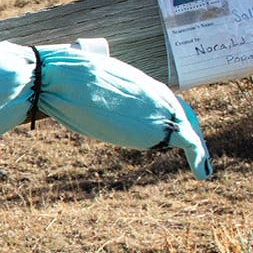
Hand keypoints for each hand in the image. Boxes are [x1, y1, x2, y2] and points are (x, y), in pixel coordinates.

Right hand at [41, 49, 212, 179]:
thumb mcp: (73, 85)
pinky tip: (202, 173)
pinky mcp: (160, 125)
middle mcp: (151, 90)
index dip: (165, 114)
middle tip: (195, 147)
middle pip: (177, 111)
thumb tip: (50, 95)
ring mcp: (158, 106)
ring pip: (186, 127)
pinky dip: (199, 157)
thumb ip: (79, 91)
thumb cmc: (55, 80)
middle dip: (187, 128)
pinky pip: (190, 142)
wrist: (59, 81)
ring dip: (197, 146)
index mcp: (132, 80)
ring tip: (202, 165)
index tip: (169, 127)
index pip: (156, 98)